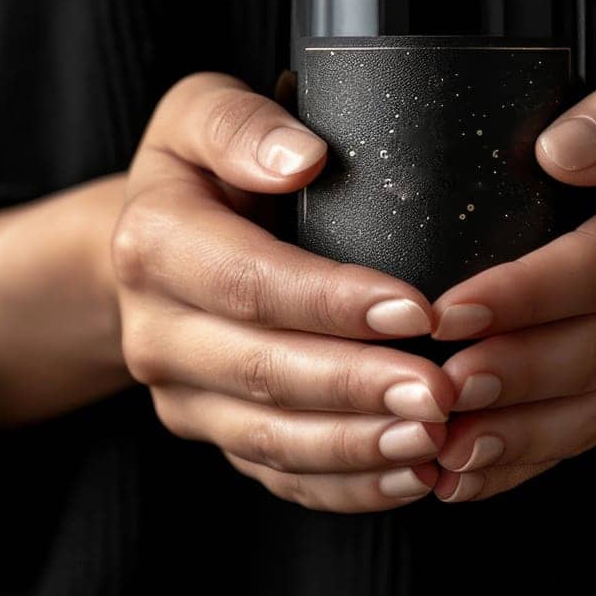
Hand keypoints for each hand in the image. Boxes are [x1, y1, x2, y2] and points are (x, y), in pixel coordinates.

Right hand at [113, 73, 456, 511]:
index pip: (252, 283)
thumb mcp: (201, 109)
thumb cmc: (201, 162)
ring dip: (358, 446)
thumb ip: (241, 123)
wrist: (153, 235)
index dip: (333, 303)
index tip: (415, 308)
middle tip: (443, 391)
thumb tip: (301, 157)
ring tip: (437, 437)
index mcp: (153, 243)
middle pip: (264, 372)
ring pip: (272, 438)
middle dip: (359, 387)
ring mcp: (182, 394)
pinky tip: (410, 474)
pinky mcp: (212, 432)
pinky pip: (278, 475)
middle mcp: (155, 331)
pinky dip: (345, 485)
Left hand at [427, 61, 595, 501]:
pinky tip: (464, 474)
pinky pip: (584, 435)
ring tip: (443, 449)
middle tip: (437, 391)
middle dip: (513, 376)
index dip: (530, 292)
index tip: (452, 306)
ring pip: (591, 410)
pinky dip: (524, 461)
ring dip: (515, 435)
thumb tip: (563, 149)